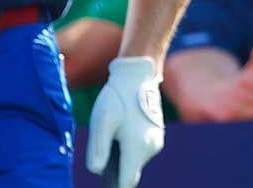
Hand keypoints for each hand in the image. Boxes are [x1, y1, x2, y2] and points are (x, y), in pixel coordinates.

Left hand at [84, 56, 165, 184]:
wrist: (138, 75)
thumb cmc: (117, 98)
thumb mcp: (102, 121)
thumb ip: (98, 148)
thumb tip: (96, 171)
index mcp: (137, 147)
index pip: (127, 182)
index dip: (115, 187)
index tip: (104, 185)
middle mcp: (151, 147)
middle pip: (131, 172)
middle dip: (116, 170)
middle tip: (102, 156)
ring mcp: (156, 141)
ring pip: (135, 161)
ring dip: (123, 157)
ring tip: (111, 138)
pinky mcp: (156, 135)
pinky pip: (141, 151)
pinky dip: (130, 148)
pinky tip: (119, 133)